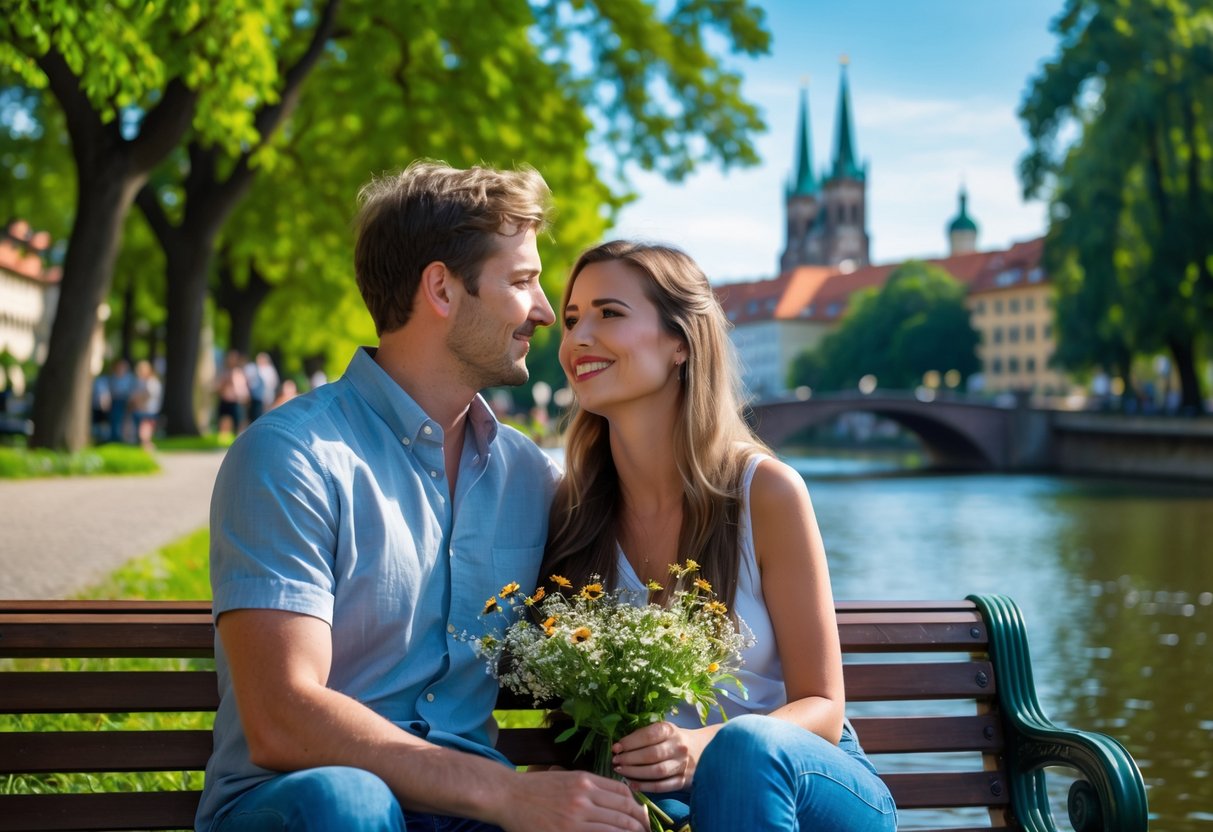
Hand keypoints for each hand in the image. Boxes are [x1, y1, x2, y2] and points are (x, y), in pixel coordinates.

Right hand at [498, 769, 648, 831]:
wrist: (508, 796)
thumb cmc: (535, 789)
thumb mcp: (565, 778)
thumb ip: (588, 786)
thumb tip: (615, 797)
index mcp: (585, 779)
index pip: (623, 792)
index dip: (638, 806)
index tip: (642, 817)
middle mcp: (585, 796)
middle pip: (625, 811)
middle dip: (641, 825)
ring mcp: (577, 815)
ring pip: (617, 827)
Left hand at [611, 722, 714, 792]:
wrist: (703, 750)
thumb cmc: (675, 739)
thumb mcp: (664, 730)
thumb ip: (645, 735)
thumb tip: (619, 746)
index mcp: (671, 730)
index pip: (648, 735)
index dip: (630, 742)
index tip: (615, 748)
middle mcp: (678, 747)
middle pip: (651, 754)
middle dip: (630, 759)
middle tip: (615, 762)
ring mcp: (682, 765)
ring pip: (657, 771)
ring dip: (636, 773)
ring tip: (621, 772)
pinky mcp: (684, 780)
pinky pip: (663, 786)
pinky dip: (646, 787)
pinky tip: (633, 785)